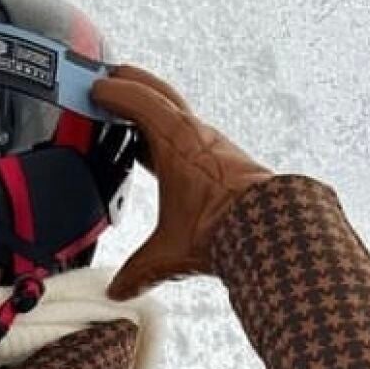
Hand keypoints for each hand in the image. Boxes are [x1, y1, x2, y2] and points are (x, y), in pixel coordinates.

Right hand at [91, 64, 274, 300]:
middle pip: (160, 93)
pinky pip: (189, 132)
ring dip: (154, 105)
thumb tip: (118, 290)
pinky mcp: (225, 160)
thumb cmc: (225, 229)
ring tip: (133, 111)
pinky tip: (163, 149)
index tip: (95, 88)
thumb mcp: (170, 252)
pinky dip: (170, 129)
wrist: (274, 231)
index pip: (140, 103)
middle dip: (133, 82)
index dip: (114, 93)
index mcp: (176, 144)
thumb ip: (139, 271)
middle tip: (111, 78)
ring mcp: (213, 146)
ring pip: (177, 111)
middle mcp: (196, 137)